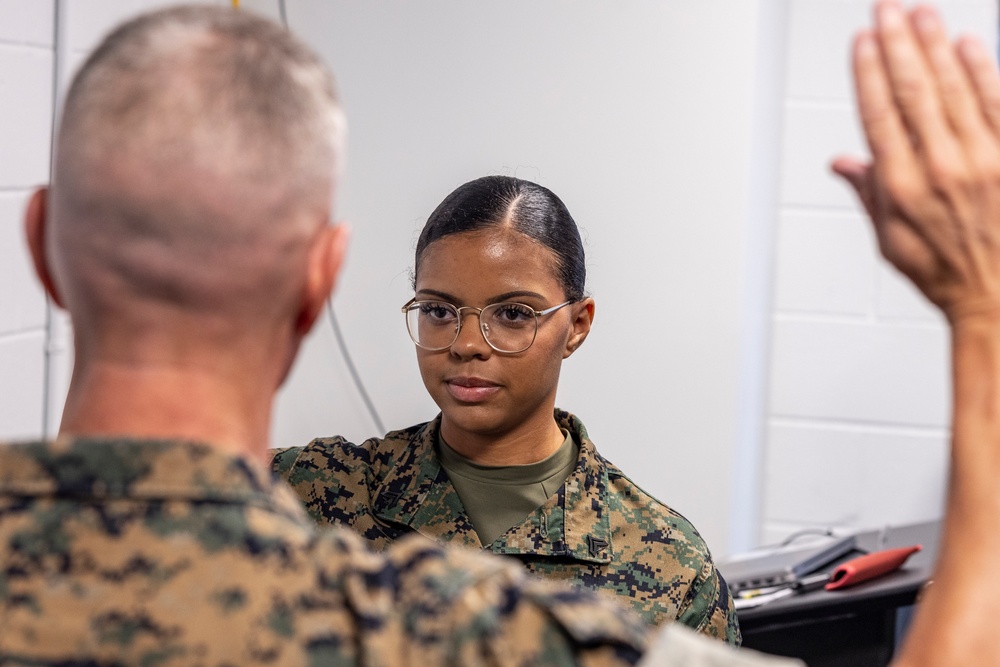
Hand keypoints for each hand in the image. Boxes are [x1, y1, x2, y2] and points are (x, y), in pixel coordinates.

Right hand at [832, 0, 999, 323]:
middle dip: (897, 43)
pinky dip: (982, 69)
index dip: (869, 73)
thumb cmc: (947, 272)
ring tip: (921, 13)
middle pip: (914, 91)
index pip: (879, 115)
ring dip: (935, 45)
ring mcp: (982, 159)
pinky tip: (968, 44)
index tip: (862, 43)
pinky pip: (997, 102)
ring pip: (955, 87)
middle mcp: (942, 168)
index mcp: (903, 189)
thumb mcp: (889, 241)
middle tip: (886, 10)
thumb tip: (846, 164)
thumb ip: (868, 193)